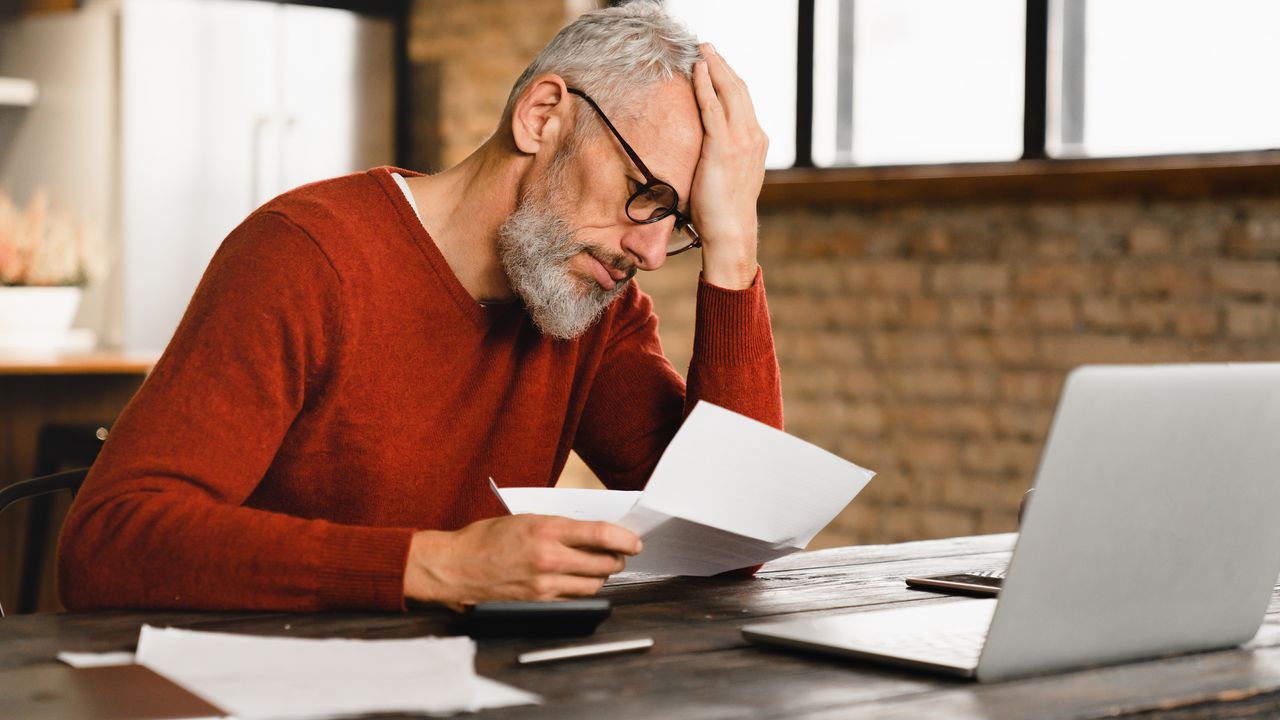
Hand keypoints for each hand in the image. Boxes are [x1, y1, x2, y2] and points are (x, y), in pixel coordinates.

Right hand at [402, 514, 641, 610]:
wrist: (454, 567)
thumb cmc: (485, 539)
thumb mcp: (525, 518)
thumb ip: (559, 526)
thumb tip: (592, 532)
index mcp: (546, 530)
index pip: (601, 534)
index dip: (625, 538)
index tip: (635, 541)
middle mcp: (549, 558)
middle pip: (605, 563)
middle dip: (617, 558)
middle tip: (619, 554)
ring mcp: (545, 585)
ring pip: (594, 585)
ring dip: (601, 576)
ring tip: (597, 567)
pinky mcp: (539, 603)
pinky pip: (574, 599)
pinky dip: (581, 590)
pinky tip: (576, 581)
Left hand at [690, 43, 767, 289]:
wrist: (731, 230)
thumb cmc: (724, 210)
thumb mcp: (730, 175)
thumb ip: (725, 156)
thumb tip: (709, 149)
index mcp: (757, 141)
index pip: (744, 101)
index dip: (729, 79)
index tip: (716, 64)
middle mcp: (754, 136)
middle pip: (739, 89)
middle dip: (723, 65)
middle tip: (707, 46)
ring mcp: (741, 140)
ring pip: (729, 92)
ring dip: (714, 67)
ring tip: (701, 50)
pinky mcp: (723, 147)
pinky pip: (713, 108)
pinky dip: (705, 86)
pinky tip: (697, 71)